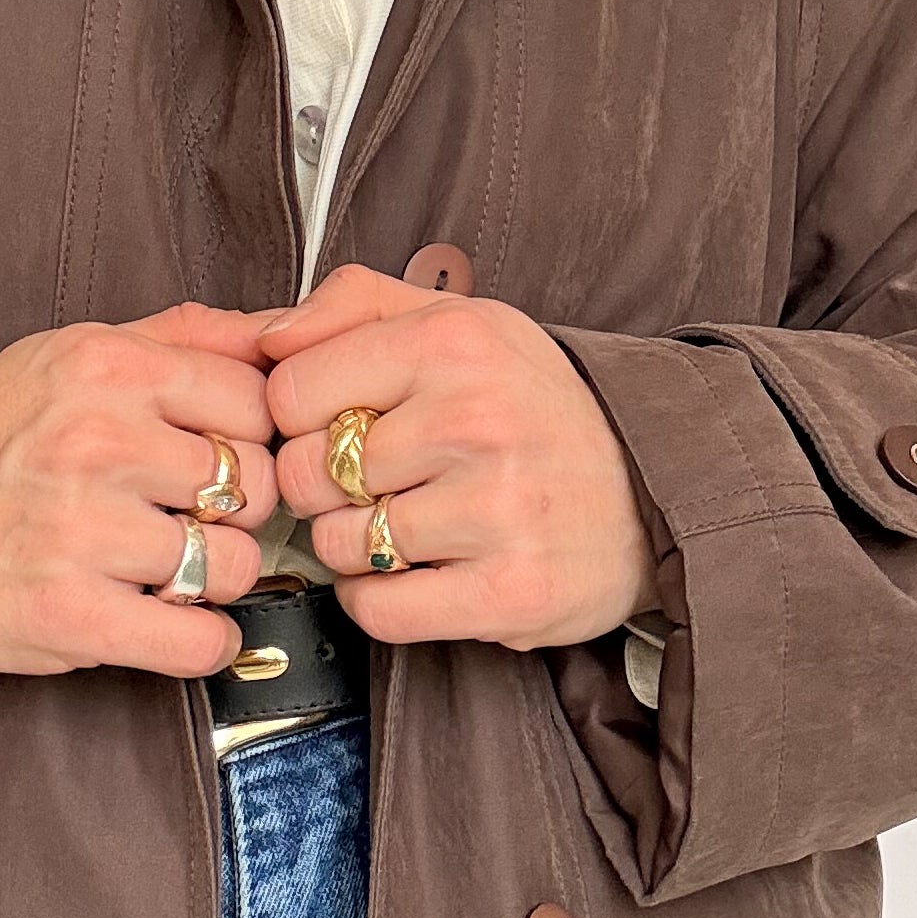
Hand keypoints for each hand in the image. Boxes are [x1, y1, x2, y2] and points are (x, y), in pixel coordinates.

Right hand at [0, 303, 279, 675]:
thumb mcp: (72, 354)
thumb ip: (183, 337)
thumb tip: (283, 333)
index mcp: (106, 367)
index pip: (255, 402)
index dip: (249, 439)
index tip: (217, 460)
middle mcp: (96, 440)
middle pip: (253, 486)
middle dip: (234, 512)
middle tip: (189, 519)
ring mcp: (82, 530)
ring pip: (234, 565)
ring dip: (214, 579)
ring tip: (166, 569)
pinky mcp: (70, 612)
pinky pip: (197, 640)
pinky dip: (203, 644)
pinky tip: (174, 624)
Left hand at [256, 265, 659, 648]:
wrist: (650, 490)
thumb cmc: (536, 407)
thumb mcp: (459, 321)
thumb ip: (354, 306)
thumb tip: (266, 335)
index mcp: (454, 341)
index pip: (290, 390)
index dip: (301, 416)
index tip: (341, 424)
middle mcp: (475, 420)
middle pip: (305, 473)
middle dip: (324, 486)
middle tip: (376, 482)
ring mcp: (495, 510)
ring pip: (337, 545)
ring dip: (354, 546)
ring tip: (409, 524)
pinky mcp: (508, 591)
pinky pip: (379, 611)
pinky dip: (381, 601)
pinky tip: (418, 573)